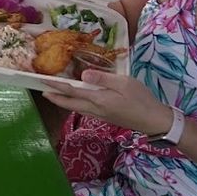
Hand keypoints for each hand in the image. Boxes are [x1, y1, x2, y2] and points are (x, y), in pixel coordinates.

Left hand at [43, 71, 173, 136]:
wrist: (154, 121)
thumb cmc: (141, 99)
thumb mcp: (124, 83)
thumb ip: (103, 78)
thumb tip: (83, 74)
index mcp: (98, 99)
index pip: (72, 91)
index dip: (57, 85)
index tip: (43, 80)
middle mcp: (95, 109)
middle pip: (70, 103)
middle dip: (55, 97)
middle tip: (42, 91)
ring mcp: (100, 115)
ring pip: (76, 108)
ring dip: (63, 102)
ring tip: (54, 95)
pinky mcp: (105, 118)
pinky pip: (84, 110)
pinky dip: (75, 105)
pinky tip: (75, 101)